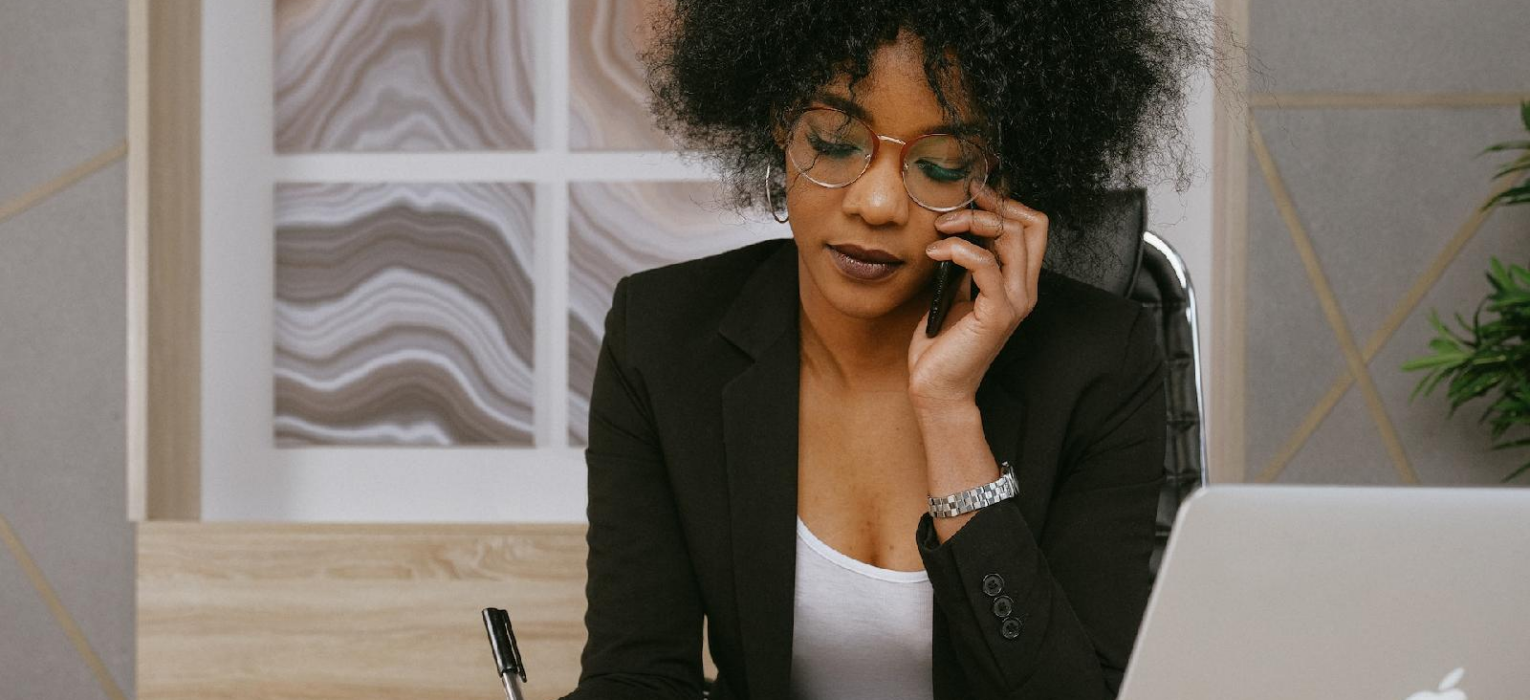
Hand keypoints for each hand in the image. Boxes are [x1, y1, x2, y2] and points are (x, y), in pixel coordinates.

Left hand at [907, 182, 1047, 410]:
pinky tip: (934, 252)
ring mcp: (1014, 302)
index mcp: (1018, 283)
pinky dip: (957, 249)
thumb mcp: (956, 294)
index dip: (1006, 204)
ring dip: (971, 223)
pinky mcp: (997, 314)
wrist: (937, 388)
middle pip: (1030, 224)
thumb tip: (957, 231)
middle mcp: (1024, 290)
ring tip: (940, 227)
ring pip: (1011, 237)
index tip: (971, 197)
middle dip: (990, 205)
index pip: (1033, 226)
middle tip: (954, 207)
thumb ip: (967, 266)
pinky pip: (985, 264)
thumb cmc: (942, 345)